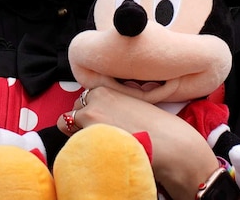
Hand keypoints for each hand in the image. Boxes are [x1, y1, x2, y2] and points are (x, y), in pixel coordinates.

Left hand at [56, 86, 217, 199]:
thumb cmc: (158, 129)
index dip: (90, 114)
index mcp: (106, 88)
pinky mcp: (89, 131)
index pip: (83, 100)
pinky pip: (72, 139)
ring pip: (68, 124)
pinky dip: (80, 146)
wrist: (172, 144)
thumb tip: (98, 114)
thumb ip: (113, 105)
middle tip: (103, 136)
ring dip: (78, 133)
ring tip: (102, 143)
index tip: (102, 124)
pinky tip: (101, 150)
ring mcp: (90, 113)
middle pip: (73, 110)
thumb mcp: (133, 105)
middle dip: (81, 123)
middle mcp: (95, 96)